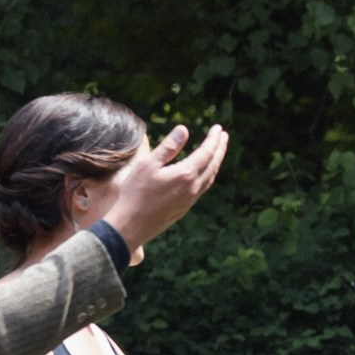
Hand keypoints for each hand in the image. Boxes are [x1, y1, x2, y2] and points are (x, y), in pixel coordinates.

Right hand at [94, 123, 229, 262]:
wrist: (131, 226)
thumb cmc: (135, 193)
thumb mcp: (148, 165)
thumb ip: (168, 147)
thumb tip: (184, 129)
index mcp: (185, 175)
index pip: (206, 152)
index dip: (213, 139)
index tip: (218, 128)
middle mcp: (193, 188)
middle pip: (213, 164)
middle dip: (220, 148)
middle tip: (223, 136)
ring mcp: (190, 200)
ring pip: (209, 177)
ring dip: (215, 162)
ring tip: (216, 151)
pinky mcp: (184, 208)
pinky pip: (202, 187)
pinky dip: (207, 175)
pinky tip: (202, 173)